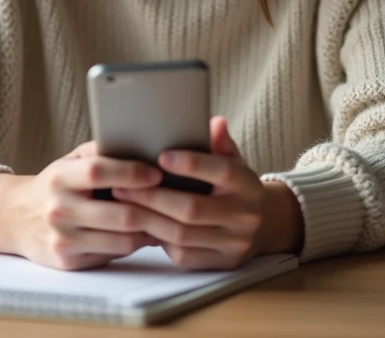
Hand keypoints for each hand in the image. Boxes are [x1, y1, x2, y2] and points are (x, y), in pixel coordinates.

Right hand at [0, 142, 180, 270]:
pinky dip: (134, 244)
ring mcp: (63, 239)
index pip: (99, 171)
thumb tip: (141, 143)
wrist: (14, 218)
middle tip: (176, 200)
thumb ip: (100, 152)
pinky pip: (113, 254)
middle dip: (154, 207)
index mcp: (60, 178)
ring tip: (167, 218)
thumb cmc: (54, 185)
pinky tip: (146, 234)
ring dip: (150, 230)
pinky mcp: (68, 262)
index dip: (132, 172)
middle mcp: (59, 209)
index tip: (157, 172)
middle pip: (120, 213)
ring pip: (122, 239)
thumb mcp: (69, 161)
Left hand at [112, 116, 302, 269]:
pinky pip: (182, 253)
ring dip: (147, 218)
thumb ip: (221, 143)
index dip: (191, 164)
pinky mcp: (219, 263)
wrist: (261, 226)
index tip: (160, 156)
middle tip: (123, 185)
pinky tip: (138, 224)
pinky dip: (157, 238)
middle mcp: (245, 216)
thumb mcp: (232, 161)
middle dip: (152, 196)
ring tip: (123, 203)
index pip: (221, 171)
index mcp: (248, 185)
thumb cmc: (233, 187)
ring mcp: (233, 243)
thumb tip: (214, 122)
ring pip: (182, 234)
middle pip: (192, 208)